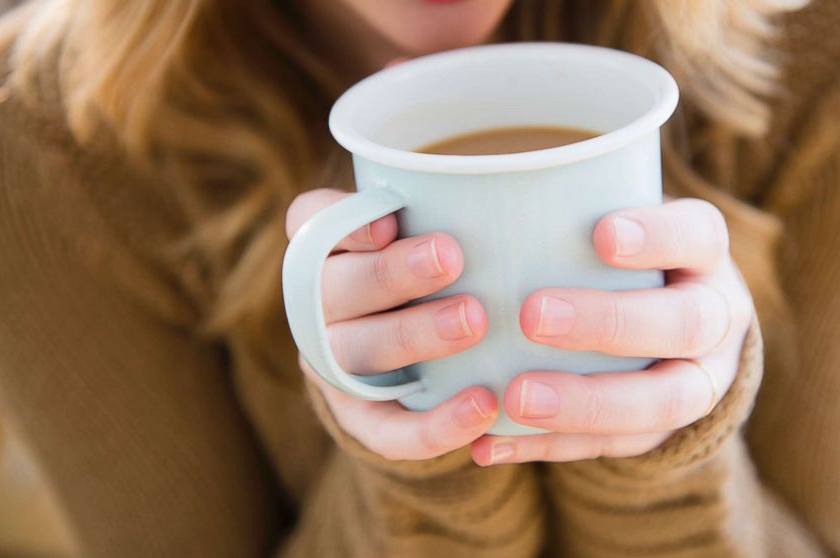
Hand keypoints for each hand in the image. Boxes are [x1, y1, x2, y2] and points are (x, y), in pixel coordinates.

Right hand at [286, 189, 497, 459]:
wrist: (423, 359)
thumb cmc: (443, 272)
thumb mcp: (439, 231)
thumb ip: (456, 210)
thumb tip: (526, 189)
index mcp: (328, 247)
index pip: (312, 220)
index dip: (344, 221)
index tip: (389, 221)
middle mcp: (319, 304)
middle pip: (336, 285)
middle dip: (393, 272)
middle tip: (453, 258)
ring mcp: (334, 364)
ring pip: (357, 352)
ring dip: (413, 335)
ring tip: (476, 322)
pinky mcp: (359, 419)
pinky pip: (385, 430)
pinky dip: (432, 425)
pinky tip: (483, 406)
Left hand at [469, 198, 753, 464]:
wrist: (676, 330)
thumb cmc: (622, 260)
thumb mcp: (618, 220)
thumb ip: (569, 206)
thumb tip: (465, 185)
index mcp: (704, 255)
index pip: (698, 235)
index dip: (658, 236)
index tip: (601, 233)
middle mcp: (716, 319)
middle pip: (683, 323)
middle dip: (609, 322)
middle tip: (532, 315)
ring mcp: (700, 382)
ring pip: (662, 402)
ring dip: (585, 402)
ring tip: (516, 397)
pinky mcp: (664, 432)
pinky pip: (615, 447)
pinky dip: (550, 447)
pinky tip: (493, 442)